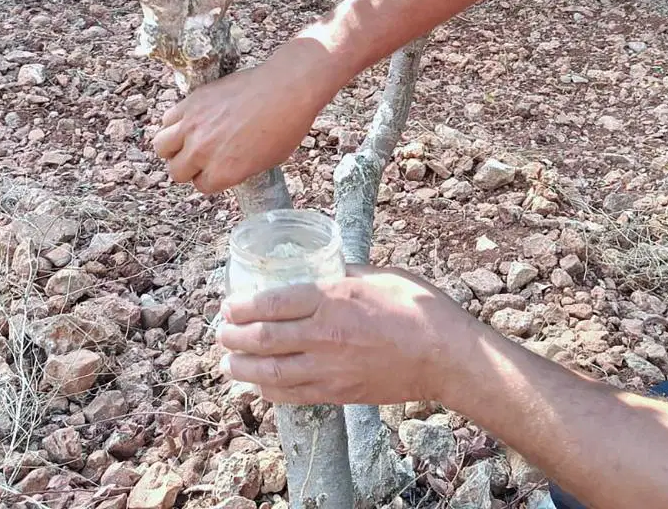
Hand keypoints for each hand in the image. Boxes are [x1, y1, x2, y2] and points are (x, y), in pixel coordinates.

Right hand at [152, 39, 338, 194]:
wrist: (285, 89)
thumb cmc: (285, 126)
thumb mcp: (266, 161)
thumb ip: (237, 169)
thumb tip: (224, 166)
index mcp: (223, 172)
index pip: (201, 186)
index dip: (209, 178)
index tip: (216, 169)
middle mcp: (203, 152)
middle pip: (176, 171)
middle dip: (188, 167)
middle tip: (200, 158)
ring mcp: (193, 126)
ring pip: (161, 147)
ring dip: (172, 148)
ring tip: (186, 142)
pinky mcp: (191, 102)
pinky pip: (167, 120)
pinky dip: (174, 123)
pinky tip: (188, 122)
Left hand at [216, 265, 478, 404]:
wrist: (445, 356)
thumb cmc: (419, 309)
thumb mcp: (378, 276)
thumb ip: (344, 275)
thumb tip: (321, 271)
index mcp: (332, 299)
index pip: (270, 303)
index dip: (241, 306)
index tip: (229, 306)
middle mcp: (323, 335)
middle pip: (260, 339)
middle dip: (232, 336)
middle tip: (222, 332)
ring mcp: (329, 368)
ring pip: (268, 372)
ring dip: (241, 367)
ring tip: (229, 361)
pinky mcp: (338, 393)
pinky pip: (291, 395)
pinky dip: (269, 389)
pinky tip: (260, 383)